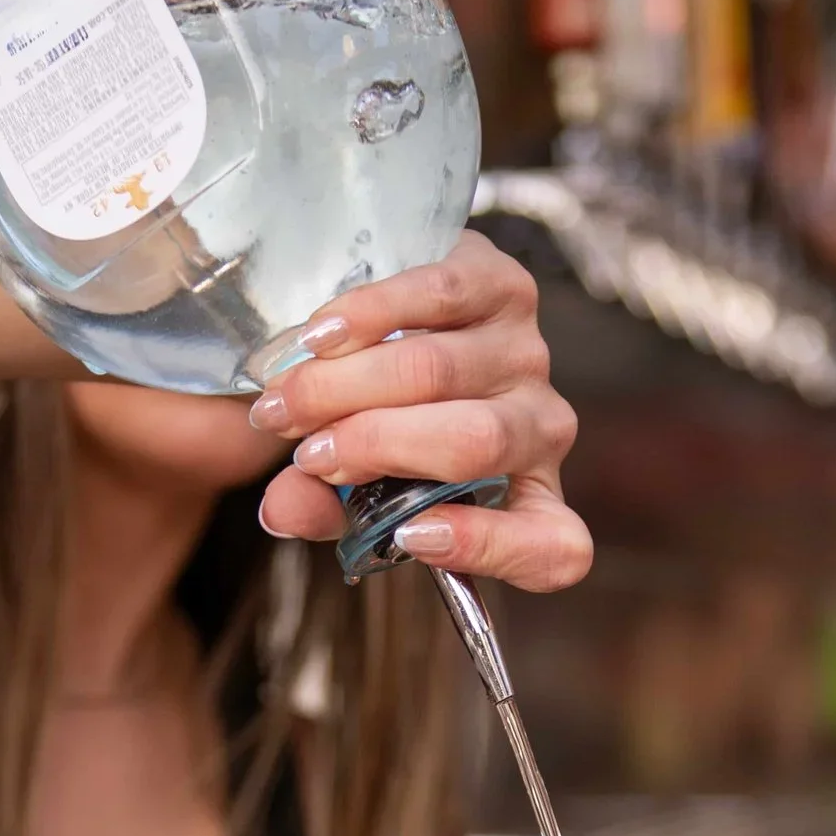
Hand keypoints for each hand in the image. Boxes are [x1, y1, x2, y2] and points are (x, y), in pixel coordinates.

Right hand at [248, 232, 591, 591]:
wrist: (403, 335)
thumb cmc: (385, 429)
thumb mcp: (351, 488)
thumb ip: (320, 508)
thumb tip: (283, 509)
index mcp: (527, 504)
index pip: (553, 547)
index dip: (485, 546)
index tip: (408, 536)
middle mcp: (544, 433)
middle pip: (471, 442)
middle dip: (371, 445)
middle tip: (304, 450)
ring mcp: (530, 357)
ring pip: (439, 370)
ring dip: (347, 386)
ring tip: (288, 399)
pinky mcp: (507, 288)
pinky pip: (441, 295)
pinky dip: (370, 317)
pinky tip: (319, 337)